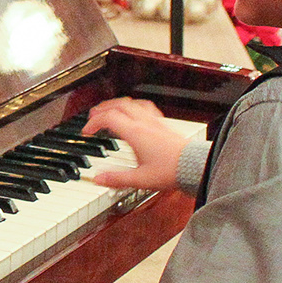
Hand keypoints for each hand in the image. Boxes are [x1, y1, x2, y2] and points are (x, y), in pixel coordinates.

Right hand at [82, 97, 197, 191]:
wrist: (195, 166)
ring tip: (110, 109)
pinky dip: (134, 106)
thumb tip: (97, 179)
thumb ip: (116, 178)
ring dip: (118, 104)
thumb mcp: (139, 179)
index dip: (93, 123)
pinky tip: (135, 112)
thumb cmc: (171, 171)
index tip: (86, 131)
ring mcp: (155, 122)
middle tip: (93, 116)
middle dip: (102, 108)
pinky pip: (146, 107)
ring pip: (132, 103)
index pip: (108, 118)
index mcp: (135, 133)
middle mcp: (144, 123)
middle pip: (119, 104)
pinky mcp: (163, 125)